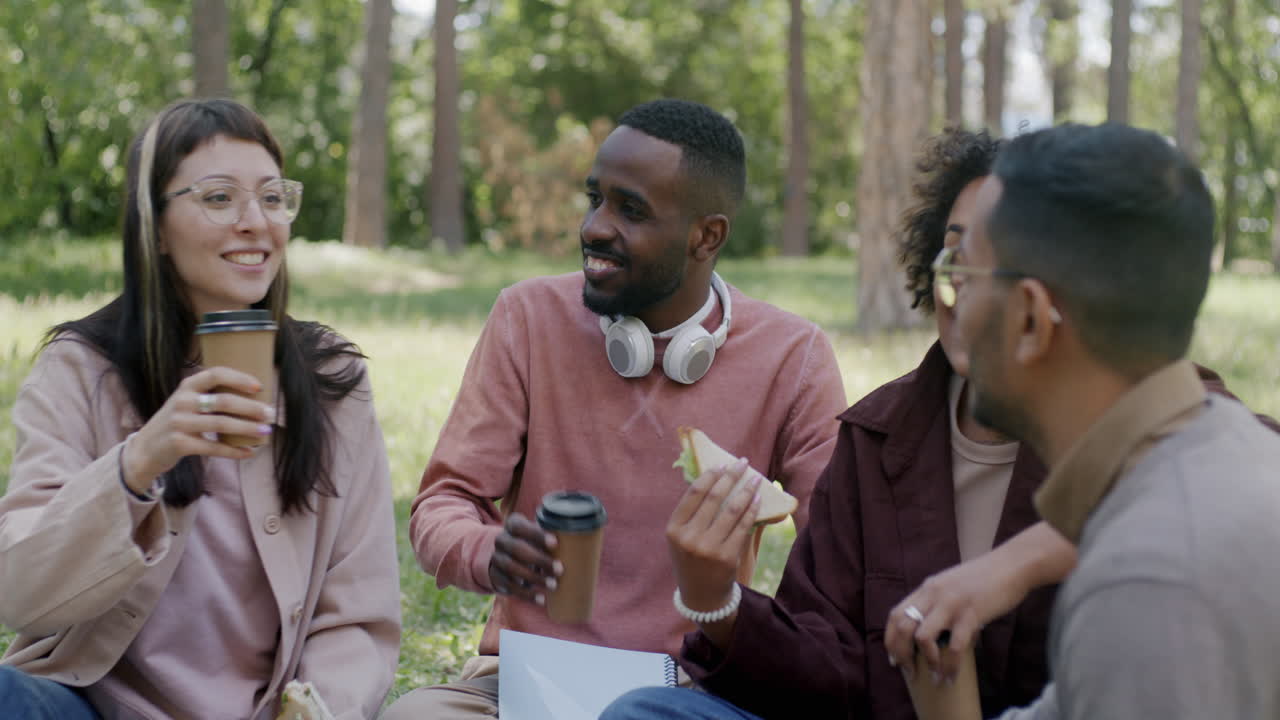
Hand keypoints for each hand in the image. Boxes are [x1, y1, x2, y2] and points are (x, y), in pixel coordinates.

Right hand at [123, 366, 275, 491]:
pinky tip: (249, 452)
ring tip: (265, 431)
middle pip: (224, 401)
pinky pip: (213, 447)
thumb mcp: (186, 402)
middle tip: (270, 414)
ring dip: (247, 429)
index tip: (259, 386)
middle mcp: (182, 402)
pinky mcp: (180, 444)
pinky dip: (234, 451)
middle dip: (251, 408)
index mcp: (187, 386)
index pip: (215, 374)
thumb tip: (253, 397)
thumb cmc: (177, 422)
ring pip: (221, 424)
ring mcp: (179, 423)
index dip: (239, 378)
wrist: (144, 449)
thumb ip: (210, 396)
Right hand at [488, 512, 561, 605]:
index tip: (556, 543)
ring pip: (512, 568)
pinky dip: (527, 595)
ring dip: (534, 578)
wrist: (507, 558)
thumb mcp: (538, 536)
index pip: (521, 527)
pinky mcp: (496, 577)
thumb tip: (585, 544)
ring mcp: (496, 559)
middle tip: (560, 569)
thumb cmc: (533, 544)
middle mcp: (501, 540)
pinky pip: (510, 587)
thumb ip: (554, 535)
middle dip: (539, 560)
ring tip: (554, 585)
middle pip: (517, 549)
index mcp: (513, 525)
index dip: (537, 534)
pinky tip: (541, 599)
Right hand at [665, 458, 759, 644]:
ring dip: (746, 490)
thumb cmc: (692, 560)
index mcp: (674, 529)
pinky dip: (752, 510)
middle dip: (731, 476)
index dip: (710, 475)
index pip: (693, 494)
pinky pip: (743, 527)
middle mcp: (689, 538)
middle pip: (714, 498)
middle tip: (742, 463)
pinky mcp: (727, 557)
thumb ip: (692, 514)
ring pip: (732, 510)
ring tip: (755, 479)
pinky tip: (758, 499)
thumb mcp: (681, 538)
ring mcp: (708, 548)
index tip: (722, 464)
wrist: (701, 596)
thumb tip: (715, 478)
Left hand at [885, 522, 1076, 682]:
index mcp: (927, 588)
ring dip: (926, 661)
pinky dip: (951, 666)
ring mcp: (950, 603)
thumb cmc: (986, 578)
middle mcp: (933, 594)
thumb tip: (939, 635)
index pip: (895, 614)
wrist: (1013, 564)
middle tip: (910, 672)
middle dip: (901, 654)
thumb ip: (941, 605)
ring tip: (934, 677)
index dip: (890, 639)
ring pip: (922, 636)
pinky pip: (955, 646)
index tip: (894, 658)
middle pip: (902, 626)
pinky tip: (953, 677)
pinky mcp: (971, 613)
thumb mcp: (954, 587)